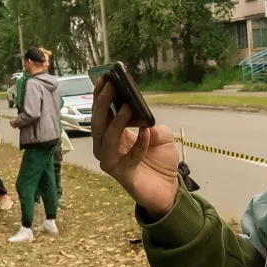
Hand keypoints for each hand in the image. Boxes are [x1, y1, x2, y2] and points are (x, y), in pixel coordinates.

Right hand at [91, 81, 181, 216]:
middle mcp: (107, 147)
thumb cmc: (160, 161)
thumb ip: (152, 124)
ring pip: (106, 140)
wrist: (168, 189)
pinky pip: (128, 157)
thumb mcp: (162, 135)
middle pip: (98, 123)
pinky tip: (147, 132)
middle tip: (110, 86)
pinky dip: (139, 144)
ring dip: (116, 122)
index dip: (100, 95)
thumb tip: (145, 121)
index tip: (104, 77)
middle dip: (102, 104)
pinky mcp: (121, 175)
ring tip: (126, 106)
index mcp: (113, 134)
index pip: (102, 112)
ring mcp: (111, 162)